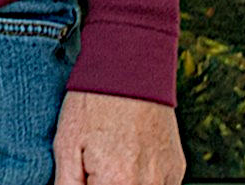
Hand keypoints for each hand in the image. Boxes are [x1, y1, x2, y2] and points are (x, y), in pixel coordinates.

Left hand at [55, 89, 182, 183]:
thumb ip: (67, 183)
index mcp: (117, 182)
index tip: (84, 174)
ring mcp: (167, 179)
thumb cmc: (95, 103)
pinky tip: (128, 157)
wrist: (131, 70)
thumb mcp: (66, 143)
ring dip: (123, 181)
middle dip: (105, 182)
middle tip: (96, 164)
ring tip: (112, 156)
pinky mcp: (178, 170)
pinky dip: (142, 179)